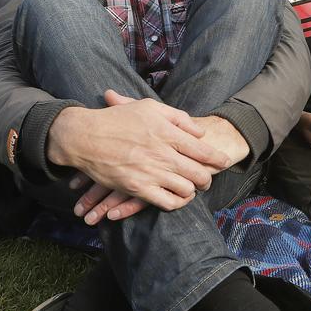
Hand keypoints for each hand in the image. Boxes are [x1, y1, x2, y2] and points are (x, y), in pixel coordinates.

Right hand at [70, 115, 248, 223]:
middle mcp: (162, 153)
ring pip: (186, 189)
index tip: (224, 162)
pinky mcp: (138, 188)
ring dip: (193, 191)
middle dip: (207, 178)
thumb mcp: (149, 107)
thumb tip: (199, 132)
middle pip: (198, 173)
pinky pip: (167, 202)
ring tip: (193, 189)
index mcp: (167, 132)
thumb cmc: (118, 119)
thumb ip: (177, 117)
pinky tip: (177, 198)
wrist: (86, 137)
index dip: (217, 159)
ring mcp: (151, 172)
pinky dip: (177, 202)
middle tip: (208, 179)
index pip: (202, 150)